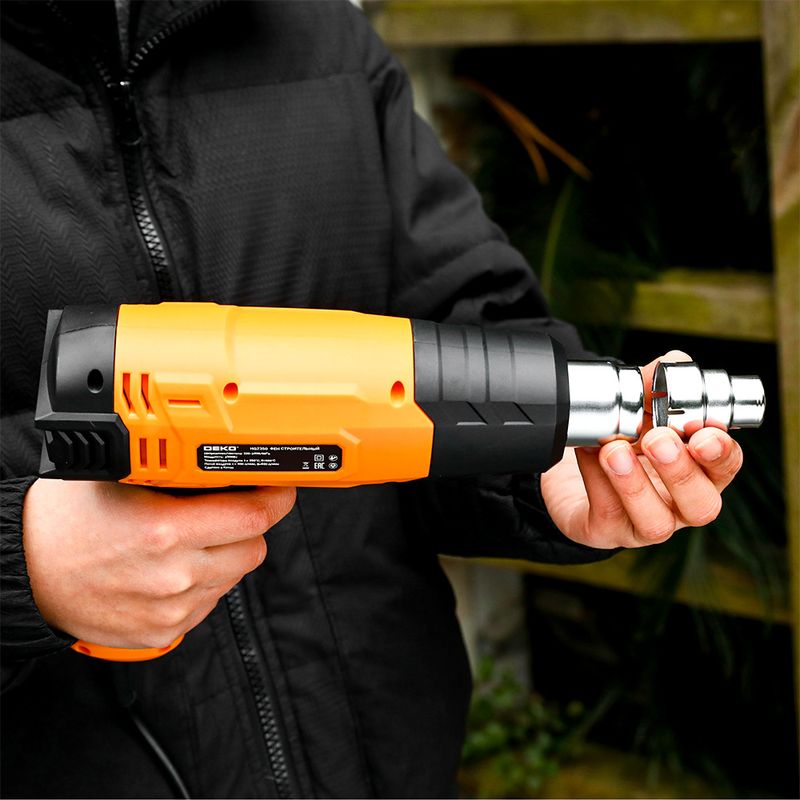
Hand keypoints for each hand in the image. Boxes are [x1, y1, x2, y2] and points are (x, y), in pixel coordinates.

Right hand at [22, 480, 294, 647]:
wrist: (25, 572)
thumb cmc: (67, 521)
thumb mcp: (120, 477)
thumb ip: (178, 472)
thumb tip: (227, 462)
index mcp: (166, 530)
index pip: (254, 516)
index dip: (275, 497)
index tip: (279, 487)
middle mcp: (174, 574)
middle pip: (255, 546)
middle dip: (250, 524)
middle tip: (228, 509)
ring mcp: (171, 609)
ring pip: (236, 574)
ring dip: (228, 553)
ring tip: (191, 538)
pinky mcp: (165, 632)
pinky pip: (212, 600)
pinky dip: (206, 581)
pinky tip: (175, 565)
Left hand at [541, 351, 743, 548]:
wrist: (570, 470)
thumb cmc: (621, 439)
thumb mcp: (639, 406)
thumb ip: (658, 381)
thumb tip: (674, 363)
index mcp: (699, 471)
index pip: (725, 466)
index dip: (720, 453)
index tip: (704, 433)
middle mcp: (679, 504)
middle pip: (700, 504)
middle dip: (680, 471)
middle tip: (657, 439)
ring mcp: (643, 524)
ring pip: (655, 522)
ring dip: (634, 484)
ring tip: (614, 451)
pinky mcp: (605, 532)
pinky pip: (606, 515)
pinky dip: (596, 481)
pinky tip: (587, 453)